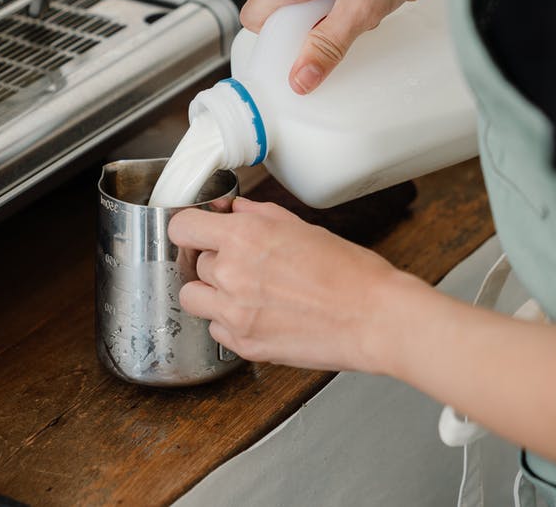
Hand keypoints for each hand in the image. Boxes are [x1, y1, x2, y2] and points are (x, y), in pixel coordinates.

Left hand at [167, 197, 404, 371]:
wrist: (374, 318)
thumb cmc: (350, 274)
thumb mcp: (303, 228)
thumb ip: (260, 216)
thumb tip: (236, 210)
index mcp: (246, 236)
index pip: (182, 227)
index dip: (190, 229)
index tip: (198, 233)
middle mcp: (233, 272)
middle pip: (192, 263)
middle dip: (212, 261)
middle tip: (242, 265)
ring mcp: (235, 312)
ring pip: (193, 298)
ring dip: (211, 293)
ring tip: (243, 292)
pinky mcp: (244, 344)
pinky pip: (215, 329)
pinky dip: (228, 322)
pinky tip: (258, 314)